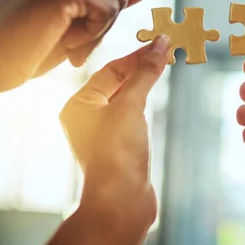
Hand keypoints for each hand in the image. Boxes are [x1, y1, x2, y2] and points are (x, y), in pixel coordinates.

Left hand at [59, 35, 169, 235]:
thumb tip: (160, 44)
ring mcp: (103, 134)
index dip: (137, 56)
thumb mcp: (131, 106)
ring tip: (165, 66)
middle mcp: (86, 118)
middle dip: (141, 68)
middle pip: (117, 83)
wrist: (121, 202)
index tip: (160, 42)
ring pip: (126, 99)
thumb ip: (145, 73)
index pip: (110, 70)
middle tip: (166, 51)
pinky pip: (133, 116)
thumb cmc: (117, 154)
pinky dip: (145, 103)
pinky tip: (156, 98)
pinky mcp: (120, 147)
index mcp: (78, 105)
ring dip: (144, 84)